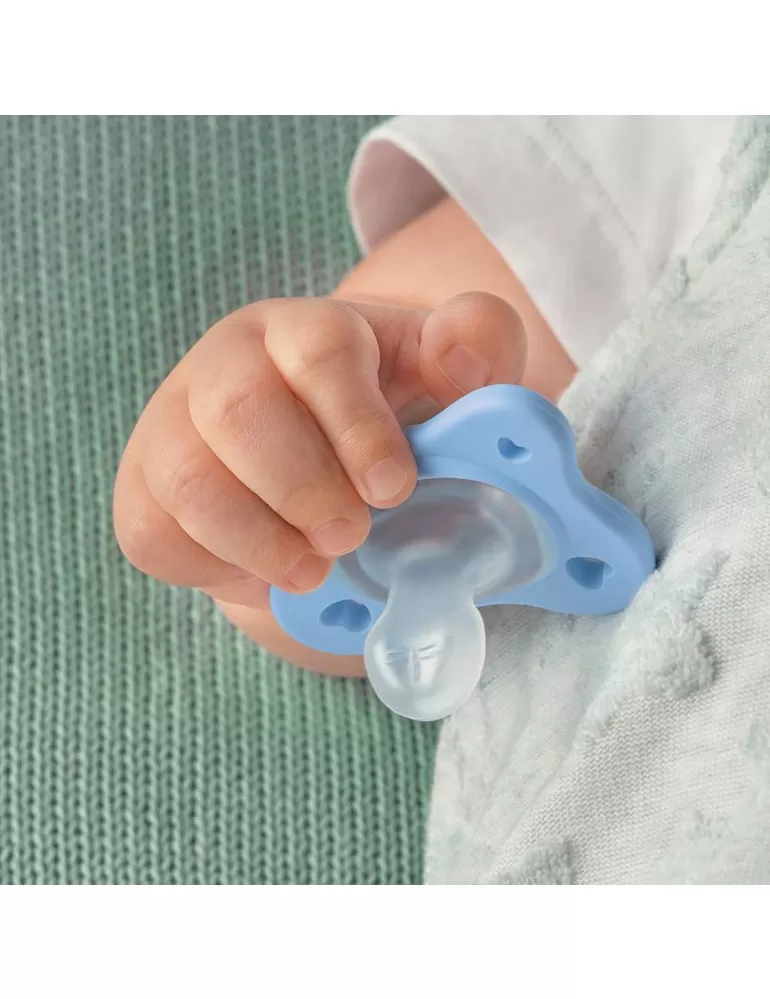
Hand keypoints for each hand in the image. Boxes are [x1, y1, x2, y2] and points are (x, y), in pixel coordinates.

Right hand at [114, 292, 526, 613]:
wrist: (307, 472)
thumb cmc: (382, 421)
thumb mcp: (443, 380)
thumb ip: (477, 346)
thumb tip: (461, 351)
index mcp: (304, 329)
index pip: (319, 351)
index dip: (358, 424)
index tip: (393, 488)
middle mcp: (227, 364)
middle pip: (240, 412)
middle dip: (305, 488)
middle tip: (351, 536)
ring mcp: (173, 424)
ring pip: (190, 481)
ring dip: (261, 540)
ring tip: (313, 569)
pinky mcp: (142, 488)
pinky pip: (156, 533)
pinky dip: (216, 567)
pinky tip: (263, 567)